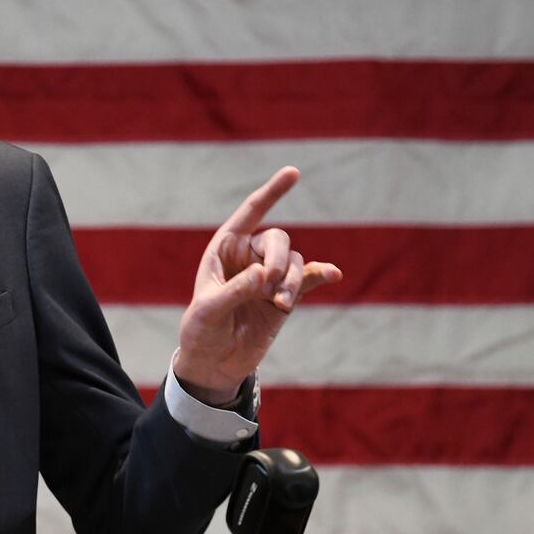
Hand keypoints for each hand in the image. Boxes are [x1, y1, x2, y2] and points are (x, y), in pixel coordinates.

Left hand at [175, 166, 342, 403]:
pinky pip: (308, 279)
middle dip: (277, 259)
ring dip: (291, 280)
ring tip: (279, 305)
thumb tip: (265, 275)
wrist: (215, 361)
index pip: (250, 213)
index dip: (272, 192)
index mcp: (224, 248)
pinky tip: (332, 275)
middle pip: (277, 239)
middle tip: (268, 284)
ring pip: (293, 261)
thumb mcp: (209, 310)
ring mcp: (270, 275)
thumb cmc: (201, 330)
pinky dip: (319, 276)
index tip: (294, 172)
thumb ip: (235, 291)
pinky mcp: (286, 295)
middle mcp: (249, 256)